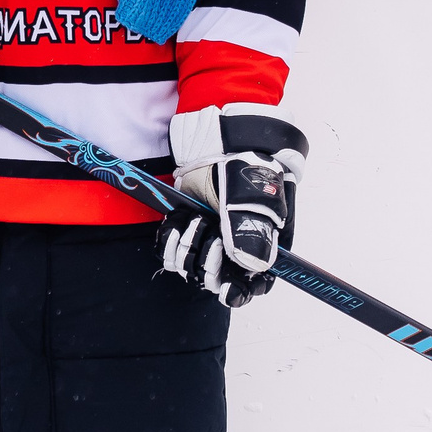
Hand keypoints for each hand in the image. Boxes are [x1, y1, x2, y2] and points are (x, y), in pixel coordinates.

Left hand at [161, 104, 307, 306]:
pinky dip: (169, 241)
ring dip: (188, 248)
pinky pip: (169, 253)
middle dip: (209, 264)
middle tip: (212, 236)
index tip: (226, 287)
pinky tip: (176, 223)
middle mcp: (234, 248)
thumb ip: (253, 232)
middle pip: (217, 282)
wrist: (218, 140)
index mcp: (262, 246)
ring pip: (190, 269)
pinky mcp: (184, 229)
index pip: (255, 286)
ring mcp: (207, 239)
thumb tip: (253, 268)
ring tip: (196, 219)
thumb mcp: (254, 198)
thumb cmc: (247, 168)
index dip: (240, 291)